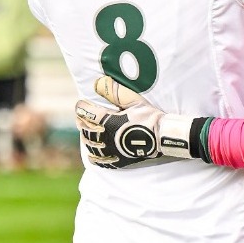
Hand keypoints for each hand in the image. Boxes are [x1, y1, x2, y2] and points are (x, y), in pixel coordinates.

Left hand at [74, 76, 197, 167]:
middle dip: (81, 121)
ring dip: (86, 137)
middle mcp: (106, 136)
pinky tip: (93, 152)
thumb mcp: (133, 100)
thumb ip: (114, 91)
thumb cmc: (149, 117)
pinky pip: (99, 160)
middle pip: (85, 129)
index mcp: (108, 121)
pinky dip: (93, 156)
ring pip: (90, 145)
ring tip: (87, 132)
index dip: (81, 107)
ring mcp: (110, 150)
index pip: (87, 113)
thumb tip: (97, 82)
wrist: (162, 137)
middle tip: (82, 117)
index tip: (81, 104)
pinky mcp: (117, 160)